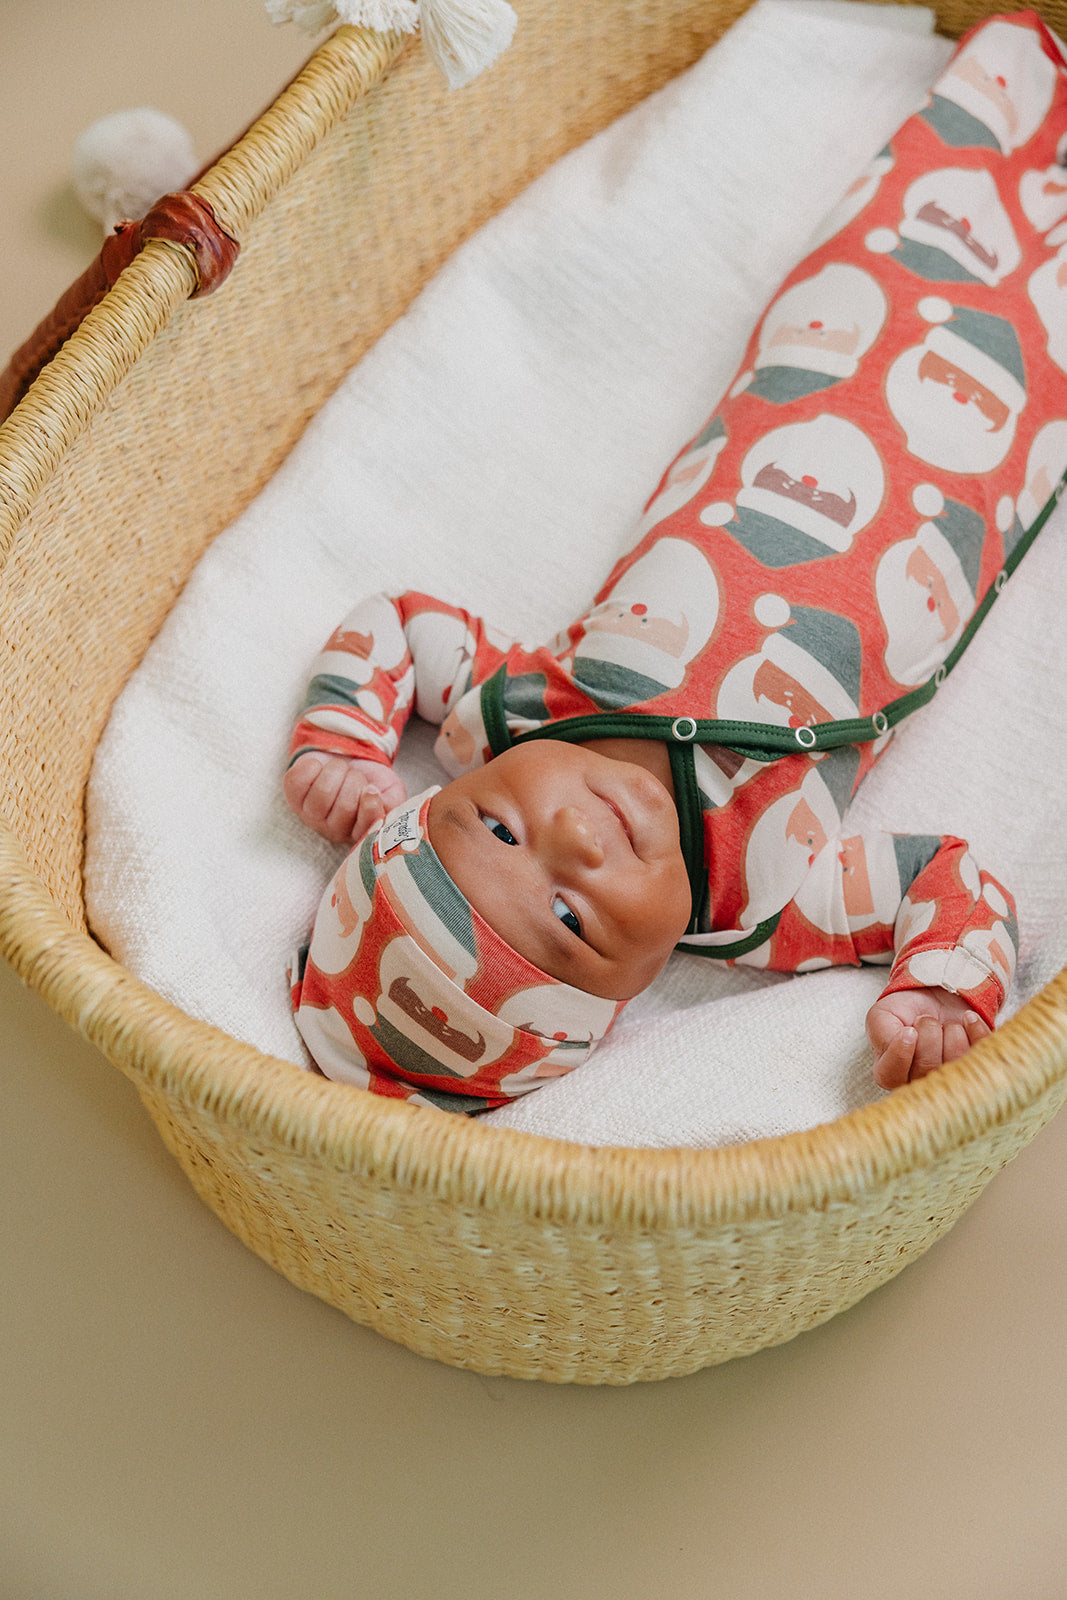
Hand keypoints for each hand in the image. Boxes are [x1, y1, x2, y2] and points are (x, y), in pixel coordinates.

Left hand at [284, 752, 406, 844]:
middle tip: (356, 776)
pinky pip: (299, 779)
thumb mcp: (390, 793)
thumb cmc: (371, 781)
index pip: (363, 830)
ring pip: (323, 792)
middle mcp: (333, 830)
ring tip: (340, 771)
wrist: (349, 760)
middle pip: (345, 806)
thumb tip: (381, 805)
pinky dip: (312, 765)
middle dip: (355, 781)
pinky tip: (319, 767)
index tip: (372, 789)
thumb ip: (393, 805)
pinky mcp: (293, 796)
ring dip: (336, 771)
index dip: (369, 807)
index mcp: (359, 833)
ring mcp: (310, 815)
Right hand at [866, 986, 989, 1090]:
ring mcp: (952, 1077)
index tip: (908, 1030)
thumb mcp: (882, 1016)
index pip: (891, 1076)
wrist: (934, 997)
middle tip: (926, 1020)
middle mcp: (921, 1082)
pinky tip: (966, 1018)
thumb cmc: (905, 1011)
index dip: (900, 1052)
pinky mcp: (977, 1064)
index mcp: (891, 1074)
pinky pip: (982, 1052)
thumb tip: (905, 1040)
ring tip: (945, 1024)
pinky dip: (975, 1028)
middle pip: (926, 1068)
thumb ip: (882, 1033)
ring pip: (955, 1062)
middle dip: (928, 1033)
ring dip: (951, 1032)